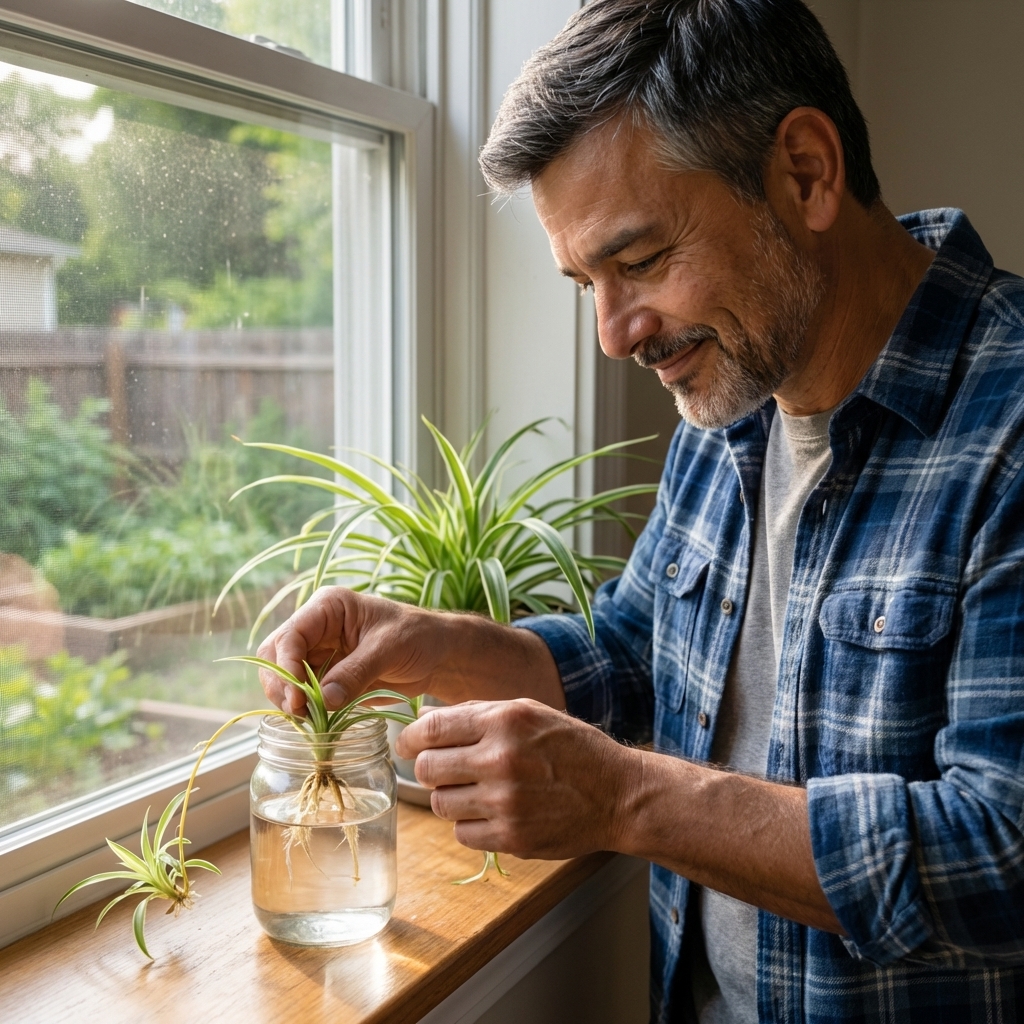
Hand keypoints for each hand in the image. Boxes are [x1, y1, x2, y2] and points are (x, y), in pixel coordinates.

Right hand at [256, 587, 451, 715]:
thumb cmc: (417, 636)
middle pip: (276, 656)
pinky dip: (303, 709)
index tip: (297, 696)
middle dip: (282, 685)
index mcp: (328, 608)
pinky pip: (302, 694)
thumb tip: (324, 700)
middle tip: (298, 712)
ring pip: (283, 678)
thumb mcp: (389, 649)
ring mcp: (318, 654)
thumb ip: (356, 672)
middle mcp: (316, 629)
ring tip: (307, 720)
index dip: (286, 665)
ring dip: (289, 700)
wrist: (436, 655)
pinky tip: (314, 722)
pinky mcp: (325, 677)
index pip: (291, 635)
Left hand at [395, 698, 637, 858]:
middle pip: (427, 768)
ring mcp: (505, 802)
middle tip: (443, 769)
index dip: (409, 737)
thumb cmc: (571, 748)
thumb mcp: (529, 713)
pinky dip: (469, 824)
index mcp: (504, 721)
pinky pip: (462, 833)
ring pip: (441, 803)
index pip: (431, 728)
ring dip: (449, 797)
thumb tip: (424, 719)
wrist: (617, 794)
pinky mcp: (511, 837)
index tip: (405, 744)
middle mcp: (501, 760)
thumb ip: (478, 713)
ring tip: (473, 790)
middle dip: (429, 768)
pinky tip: (491, 812)